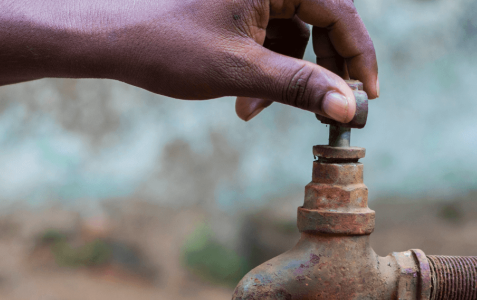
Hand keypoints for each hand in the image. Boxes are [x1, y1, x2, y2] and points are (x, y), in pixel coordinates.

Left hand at [109, 0, 378, 121]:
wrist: (108, 37)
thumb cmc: (167, 44)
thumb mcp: (241, 71)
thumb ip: (301, 87)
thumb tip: (349, 107)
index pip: (341, 12)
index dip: (358, 58)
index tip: (368, 98)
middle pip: (324, 22)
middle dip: (320, 71)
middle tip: (326, 111)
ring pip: (298, 34)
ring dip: (288, 77)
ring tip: (253, 110)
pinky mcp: (241, 5)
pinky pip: (274, 36)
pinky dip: (267, 69)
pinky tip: (244, 99)